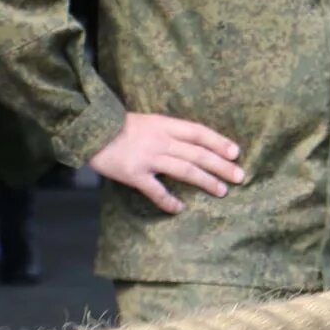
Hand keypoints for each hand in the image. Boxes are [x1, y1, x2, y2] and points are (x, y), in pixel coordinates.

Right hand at [89, 112, 244, 214]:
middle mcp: (161, 141)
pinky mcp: (135, 175)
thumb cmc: (120, 127)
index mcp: (164, 125)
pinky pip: (156, 191)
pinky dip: (168, 201)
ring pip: (184, 170)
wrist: (90, 131)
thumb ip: (169, 132)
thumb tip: (193, 145)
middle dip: (221, 165)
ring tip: (221, 191)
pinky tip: (180, 208)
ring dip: (205, 181)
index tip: (235, 152)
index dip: (218, 142)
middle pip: (197, 154)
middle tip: (239, 176)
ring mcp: (148, 158)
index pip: (198, 132)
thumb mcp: (148, 121)